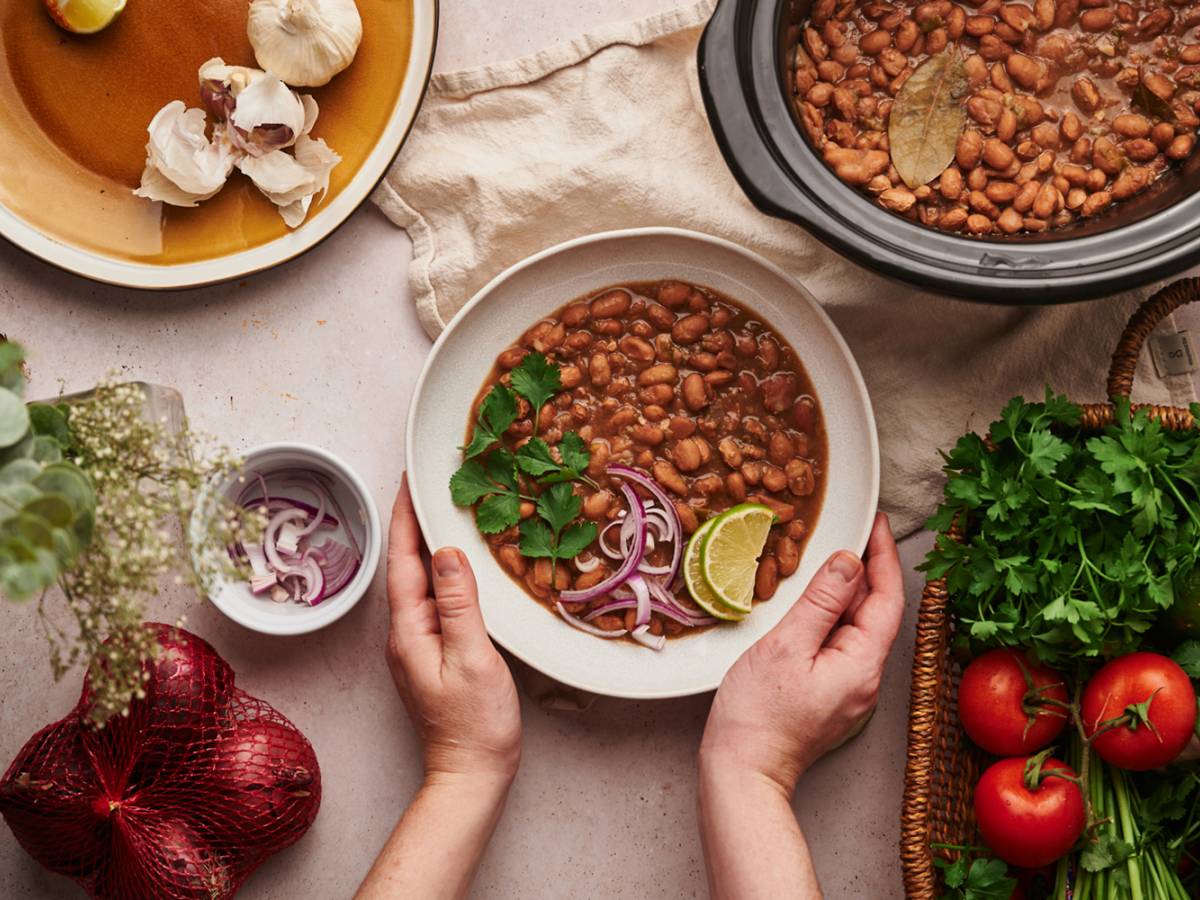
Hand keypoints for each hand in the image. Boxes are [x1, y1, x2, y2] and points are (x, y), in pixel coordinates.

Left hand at [384, 475, 521, 786]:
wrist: (471, 775)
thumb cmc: (474, 725)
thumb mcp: (472, 658)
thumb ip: (459, 604)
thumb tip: (448, 552)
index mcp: (409, 630)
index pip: (402, 561)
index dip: (404, 518)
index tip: (409, 481)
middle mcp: (407, 633)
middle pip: (407, 566)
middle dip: (416, 523)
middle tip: (431, 485)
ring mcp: (420, 644)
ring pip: (423, 583)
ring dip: (431, 546)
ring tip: (447, 512)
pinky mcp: (436, 653)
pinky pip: (437, 601)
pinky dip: (447, 574)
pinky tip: (462, 566)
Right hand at [700, 513, 903, 794]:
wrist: (743, 772)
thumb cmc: (759, 714)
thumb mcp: (786, 645)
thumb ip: (821, 601)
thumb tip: (848, 561)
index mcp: (862, 664)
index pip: (886, 598)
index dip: (883, 557)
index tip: (875, 523)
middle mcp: (865, 678)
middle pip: (874, 612)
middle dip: (865, 570)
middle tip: (847, 531)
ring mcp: (850, 690)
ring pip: (856, 629)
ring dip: (845, 593)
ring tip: (826, 559)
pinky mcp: (830, 695)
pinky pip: (839, 645)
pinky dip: (831, 617)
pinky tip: (811, 604)